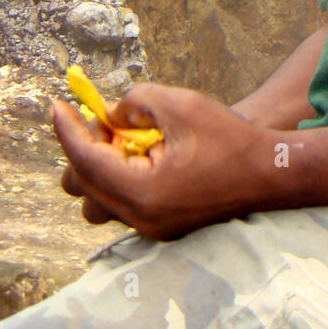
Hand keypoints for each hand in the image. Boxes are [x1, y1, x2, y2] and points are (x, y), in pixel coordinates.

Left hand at [53, 83, 287, 240]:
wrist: (271, 173)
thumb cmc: (229, 138)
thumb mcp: (181, 105)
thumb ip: (137, 101)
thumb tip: (112, 114)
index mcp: (140, 191)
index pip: (84, 160)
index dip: (66, 129)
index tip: (57, 104)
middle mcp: (139, 217)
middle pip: (82, 187)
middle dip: (84, 148)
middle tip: (105, 120)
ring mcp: (151, 227)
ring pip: (98, 201)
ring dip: (100, 167)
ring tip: (124, 141)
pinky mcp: (161, 226)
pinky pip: (123, 203)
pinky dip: (121, 177)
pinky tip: (144, 154)